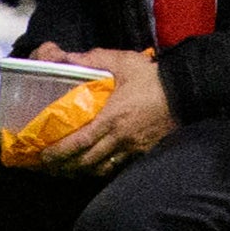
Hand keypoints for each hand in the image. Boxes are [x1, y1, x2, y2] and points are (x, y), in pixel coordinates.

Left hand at [42, 49, 175, 173]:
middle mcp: (119, 137)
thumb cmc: (153, 77)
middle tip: (49, 167)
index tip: (43, 156)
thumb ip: (95, 59)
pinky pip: (118, 165)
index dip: (58, 152)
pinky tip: (95, 167)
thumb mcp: (124, 62)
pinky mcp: (144, 150)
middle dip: (64, 167)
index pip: (78, 142)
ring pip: (100, 168)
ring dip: (81, 172)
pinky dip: (102, 168)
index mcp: (111, 118)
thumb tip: (68, 58)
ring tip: (68, 170)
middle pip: (86, 161)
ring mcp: (132, 147)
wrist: (186, 90)